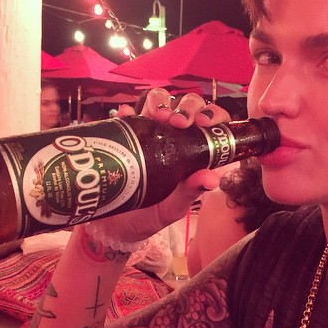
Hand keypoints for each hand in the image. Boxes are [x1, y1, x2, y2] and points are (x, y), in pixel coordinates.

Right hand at [87, 88, 229, 241]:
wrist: (114, 226)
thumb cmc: (151, 217)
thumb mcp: (173, 207)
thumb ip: (191, 192)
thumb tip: (212, 178)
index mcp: (194, 153)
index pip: (212, 124)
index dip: (213, 115)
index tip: (203, 122)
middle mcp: (174, 138)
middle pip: (187, 106)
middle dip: (186, 106)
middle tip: (178, 122)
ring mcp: (150, 134)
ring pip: (159, 102)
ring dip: (161, 102)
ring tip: (157, 116)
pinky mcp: (126, 136)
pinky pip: (126, 115)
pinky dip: (127, 112)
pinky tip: (126, 116)